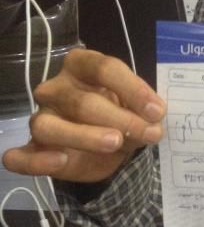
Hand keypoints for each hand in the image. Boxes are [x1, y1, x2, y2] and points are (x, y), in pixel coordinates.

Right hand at [1, 47, 166, 184]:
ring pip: (50, 126)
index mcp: (82, 65)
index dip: (132, 89)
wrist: (108, 146)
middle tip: (149, 133)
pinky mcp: (34, 148)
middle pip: (83, 101)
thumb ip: (142, 109)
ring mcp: (41, 117)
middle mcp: (56, 87)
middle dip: (120, 119)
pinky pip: (23, 156)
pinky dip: (38, 160)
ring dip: (84, 136)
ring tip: (115, 143)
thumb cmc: (120, 114)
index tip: (157, 111)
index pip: (104, 68)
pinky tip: (60, 161)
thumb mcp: (136, 108)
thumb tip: (154, 118)